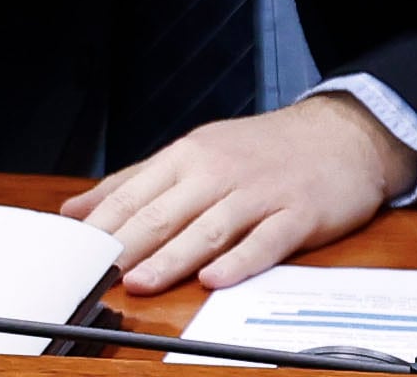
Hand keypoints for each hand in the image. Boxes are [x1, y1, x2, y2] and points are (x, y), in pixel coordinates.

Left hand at [62, 94, 414, 292]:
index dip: (101, 227)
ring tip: (141, 283)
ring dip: (172, 258)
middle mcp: (221, 171)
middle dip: (128, 246)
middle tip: (96, 275)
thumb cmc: (264, 150)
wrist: (343, 133)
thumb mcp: (197, 151)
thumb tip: (76, 210)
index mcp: (191, 155)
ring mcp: (260, 193)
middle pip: (166, 213)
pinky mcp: (297, 214)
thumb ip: (136, 181)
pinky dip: (239, 260)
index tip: (73, 256)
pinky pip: (265, 240)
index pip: (135, 194)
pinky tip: (215, 278)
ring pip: (209, 229)